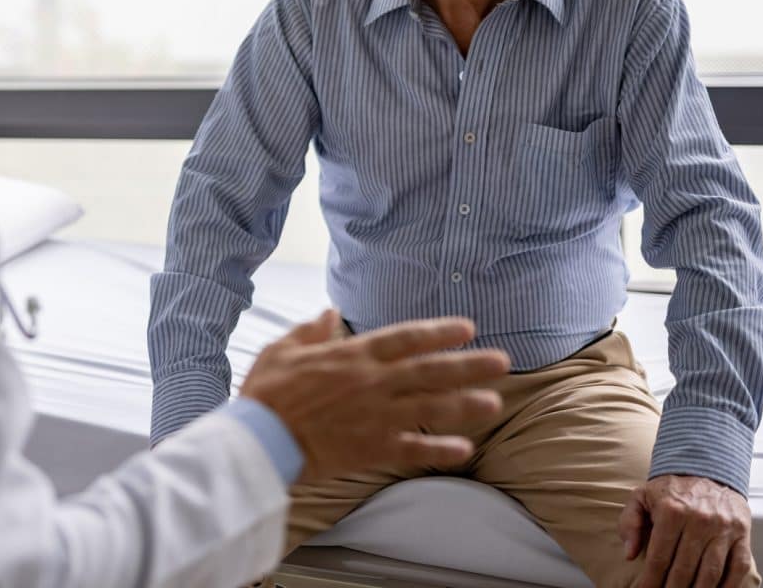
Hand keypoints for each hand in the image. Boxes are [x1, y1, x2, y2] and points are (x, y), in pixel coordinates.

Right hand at [240, 309, 508, 481]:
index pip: (405, 338)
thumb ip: (311, 331)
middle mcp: (373, 382)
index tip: (466, 328)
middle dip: (468, 365)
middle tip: (502, 363)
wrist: (260, 438)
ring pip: (431, 407)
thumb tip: (330, 313)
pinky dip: (439, 448)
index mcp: (352, 355)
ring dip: (465, 404)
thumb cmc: (267, 392)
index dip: (438, 332)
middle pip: (430, 370)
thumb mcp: (283, 349)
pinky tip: (465, 449)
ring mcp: (376, 416)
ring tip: (495, 403)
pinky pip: (413, 448)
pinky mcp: (372, 448)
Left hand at [619, 474, 754, 587]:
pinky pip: (738, 567)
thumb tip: (629, 554)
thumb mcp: (642, 496)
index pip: (659, 556)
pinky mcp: (742, 533)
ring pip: (710, 572)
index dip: (650, 580)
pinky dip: (728, 586)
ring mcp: (723, 528)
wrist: (708, 466)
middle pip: (684, 569)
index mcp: (671, 511)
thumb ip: (630, 522)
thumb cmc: (671, 488)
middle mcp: (699, 520)